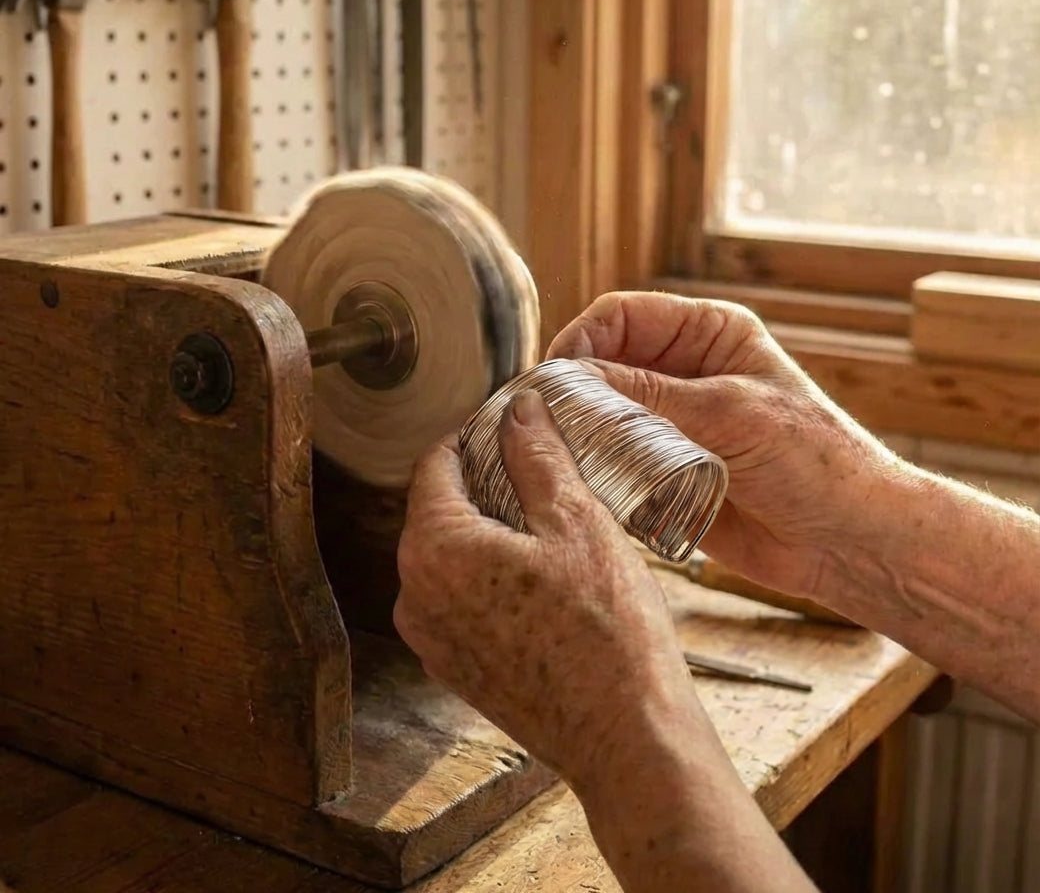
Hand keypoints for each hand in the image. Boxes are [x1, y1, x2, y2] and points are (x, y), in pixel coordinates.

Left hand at [393, 388, 704, 786]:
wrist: (626, 737)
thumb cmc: (606, 631)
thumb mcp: (576, 521)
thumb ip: (537, 455)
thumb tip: (518, 409)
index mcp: (434, 549)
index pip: (436, 463)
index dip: (476, 436)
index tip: (513, 428)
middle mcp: (414, 595)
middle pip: (438, 509)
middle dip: (484, 483)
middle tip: (541, 473)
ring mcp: (431, 638)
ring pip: (450, 555)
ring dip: (490, 530)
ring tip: (549, 525)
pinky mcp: (455, 668)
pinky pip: (460, 598)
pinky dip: (491, 575)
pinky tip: (543, 577)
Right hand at [547, 292, 903, 599]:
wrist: (848, 541)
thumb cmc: (814, 461)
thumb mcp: (730, 414)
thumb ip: (648, 395)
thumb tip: (568, 379)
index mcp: (707, 334)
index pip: (622, 316)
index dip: (582, 340)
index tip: (553, 378)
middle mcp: (683, 373)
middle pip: (602, 364)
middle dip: (574, 390)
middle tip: (547, 421)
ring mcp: (671, 424)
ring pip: (600, 415)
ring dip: (580, 432)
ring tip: (564, 454)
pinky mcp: (662, 471)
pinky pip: (611, 461)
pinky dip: (593, 469)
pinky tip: (586, 482)